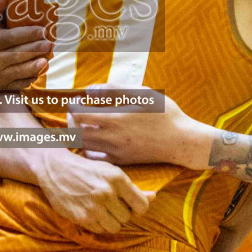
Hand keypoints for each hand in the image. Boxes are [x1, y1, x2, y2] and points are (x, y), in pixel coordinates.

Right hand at [0, 3, 48, 91]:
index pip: (13, 37)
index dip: (29, 34)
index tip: (43, 30)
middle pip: (18, 54)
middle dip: (35, 49)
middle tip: (50, 44)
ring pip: (19, 70)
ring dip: (34, 66)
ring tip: (47, 60)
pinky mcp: (2, 86)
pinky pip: (18, 84)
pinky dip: (29, 79)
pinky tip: (39, 72)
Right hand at [35, 150, 151, 232]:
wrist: (55, 168)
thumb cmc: (87, 170)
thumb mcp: (111, 173)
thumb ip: (132, 188)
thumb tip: (153, 197)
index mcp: (117, 178)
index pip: (142, 206)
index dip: (138, 208)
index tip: (131, 205)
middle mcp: (106, 192)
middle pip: (128, 217)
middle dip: (121, 213)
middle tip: (111, 204)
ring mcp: (94, 206)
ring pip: (115, 227)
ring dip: (111, 221)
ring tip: (102, 210)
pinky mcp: (82, 217)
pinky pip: (100, 230)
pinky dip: (98, 224)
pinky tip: (90, 212)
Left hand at [74, 86, 212, 171]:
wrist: (181, 141)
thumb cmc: (164, 113)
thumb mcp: (142, 93)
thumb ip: (114, 90)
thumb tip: (90, 90)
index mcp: (115, 120)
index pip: (79, 115)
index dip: (72, 106)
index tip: (76, 100)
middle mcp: (112, 139)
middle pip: (75, 133)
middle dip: (70, 120)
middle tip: (74, 112)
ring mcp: (116, 153)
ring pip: (83, 147)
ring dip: (77, 134)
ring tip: (82, 124)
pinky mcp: (121, 162)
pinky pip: (95, 159)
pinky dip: (88, 149)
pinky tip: (94, 140)